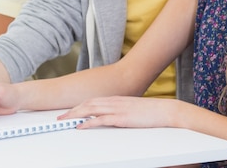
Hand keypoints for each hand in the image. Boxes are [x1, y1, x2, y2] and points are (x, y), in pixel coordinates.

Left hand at [58, 96, 177, 128]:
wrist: (166, 111)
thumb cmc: (152, 112)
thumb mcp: (133, 109)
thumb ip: (122, 111)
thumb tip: (113, 117)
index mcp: (116, 99)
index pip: (92, 101)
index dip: (79, 105)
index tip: (70, 110)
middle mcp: (114, 102)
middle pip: (88, 104)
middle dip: (72, 110)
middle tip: (60, 116)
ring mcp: (117, 109)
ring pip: (90, 110)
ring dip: (75, 115)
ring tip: (64, 120)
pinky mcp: (121, 118)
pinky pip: (100, 120)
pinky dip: (88, 123)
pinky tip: (80, 126)